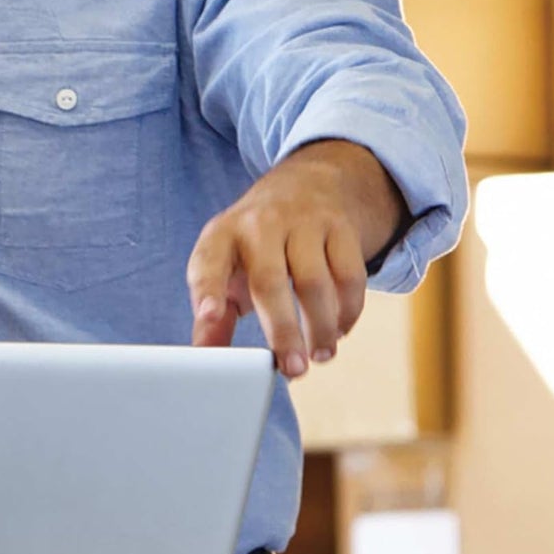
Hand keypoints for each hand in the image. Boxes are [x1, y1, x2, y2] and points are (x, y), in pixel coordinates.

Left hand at [187, 140, 405, 379]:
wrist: (307, 185)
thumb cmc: (255, 244)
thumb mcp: (226, 267)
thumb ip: (214, 314)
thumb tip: (204, 357)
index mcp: (222, 235)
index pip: (208, 262)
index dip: (208, 290)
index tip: (210, 315)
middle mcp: (260, 224)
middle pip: (270, 281)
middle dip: (282, 331)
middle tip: (293, 369)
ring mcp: (303, 222)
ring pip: (315, 281)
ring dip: (321, 327)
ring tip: (319, 356)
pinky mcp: (340, 227)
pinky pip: (349, 275)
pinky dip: (347, 310)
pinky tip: (339, 331)